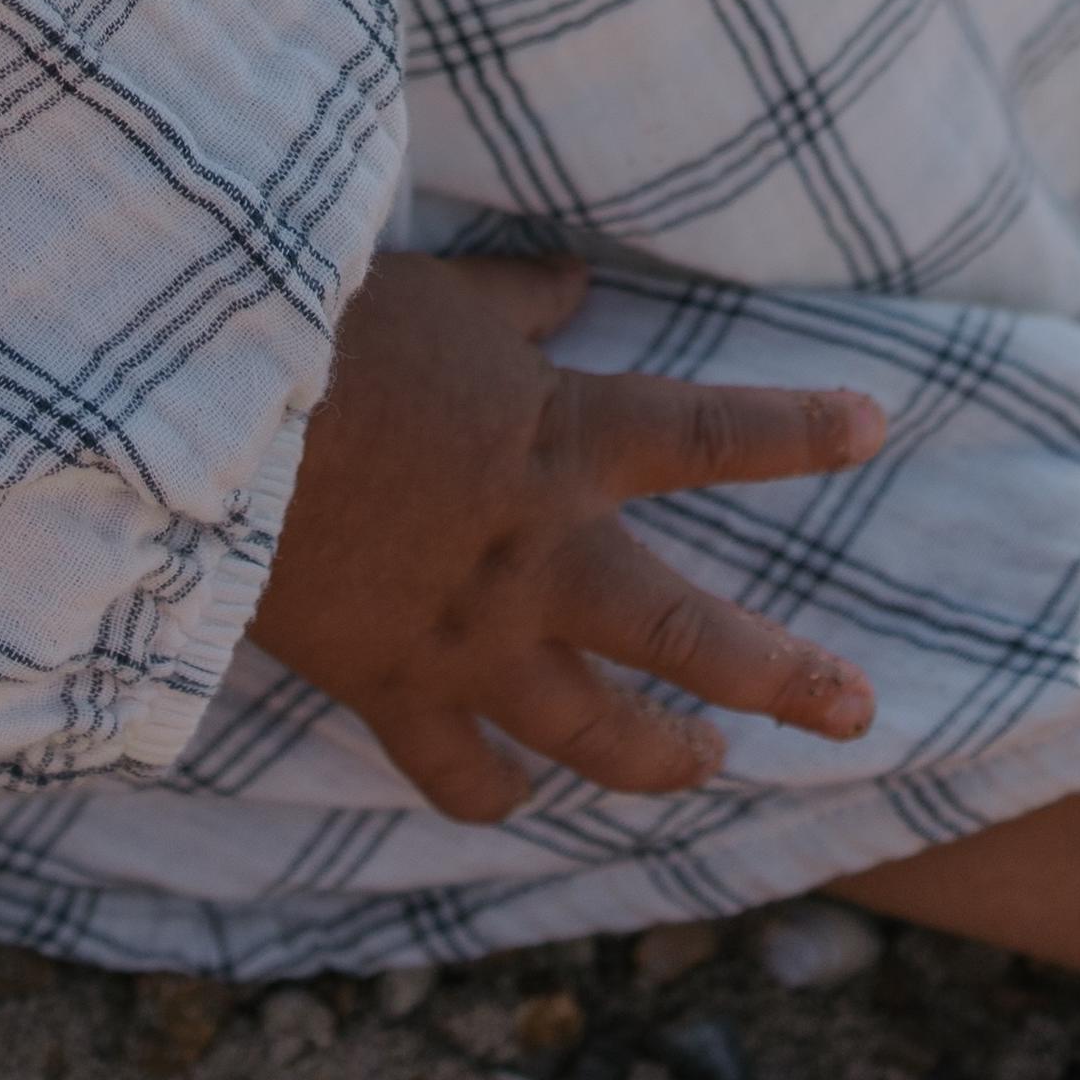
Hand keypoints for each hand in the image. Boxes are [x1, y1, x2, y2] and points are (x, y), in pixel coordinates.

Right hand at [246, 250, 884, 823]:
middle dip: (785, 678)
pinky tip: (521, 798)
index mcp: (564, 442)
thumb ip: (519, 302)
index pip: (713, 438)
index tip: (876, 426)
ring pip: (600, 733)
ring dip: (665, 758)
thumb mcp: (437, 297)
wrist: (204, 422)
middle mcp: (542, 556)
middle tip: (859, 711)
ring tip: (709, 767)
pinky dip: (495, 792)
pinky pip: (461, 773)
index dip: (800, 430)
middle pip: (692, 638)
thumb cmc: (321, 334)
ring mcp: (474, 639)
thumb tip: (577, 282)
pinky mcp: (395, 687)